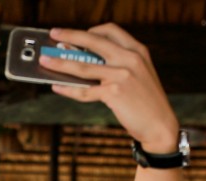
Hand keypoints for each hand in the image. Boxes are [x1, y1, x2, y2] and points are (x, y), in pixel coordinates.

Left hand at [41, 25, 177, 152]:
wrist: (160, 125)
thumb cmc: (146, 102)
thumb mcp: (139, 75)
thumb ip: (118, 64)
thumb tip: (83, 60)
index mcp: (137, 50)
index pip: (110, 31)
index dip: (91, 30)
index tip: (77, 34)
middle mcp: (130, 59)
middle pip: (93, 41)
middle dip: (70, 35)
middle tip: (54, 34)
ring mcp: (122, 75)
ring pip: (83, 66)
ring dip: (60, 62)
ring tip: (45, 61)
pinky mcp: (114, 93)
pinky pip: (85, 91)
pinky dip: (68, 89)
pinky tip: (58, 86)